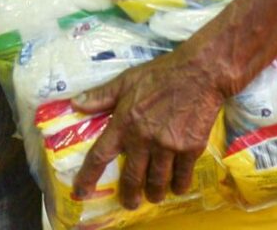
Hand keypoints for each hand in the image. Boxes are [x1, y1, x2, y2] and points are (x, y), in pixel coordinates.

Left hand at [70, 50, 226, 210]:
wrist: (200, 73)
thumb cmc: (161, 74)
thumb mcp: (127, 80)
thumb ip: (102, 96)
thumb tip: (76, 103)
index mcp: (124, 122)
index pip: (100, 155)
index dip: (88, 176)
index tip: (82, 192)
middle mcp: (143, 139)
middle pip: (132, 177)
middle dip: (130, 195)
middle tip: (130, 203)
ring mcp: (167, 146)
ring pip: (157, 182)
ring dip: (154, 193)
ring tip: (154, 196)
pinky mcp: (190, 149)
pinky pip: (182, 177)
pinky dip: (178, 185)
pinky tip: (177, 186)